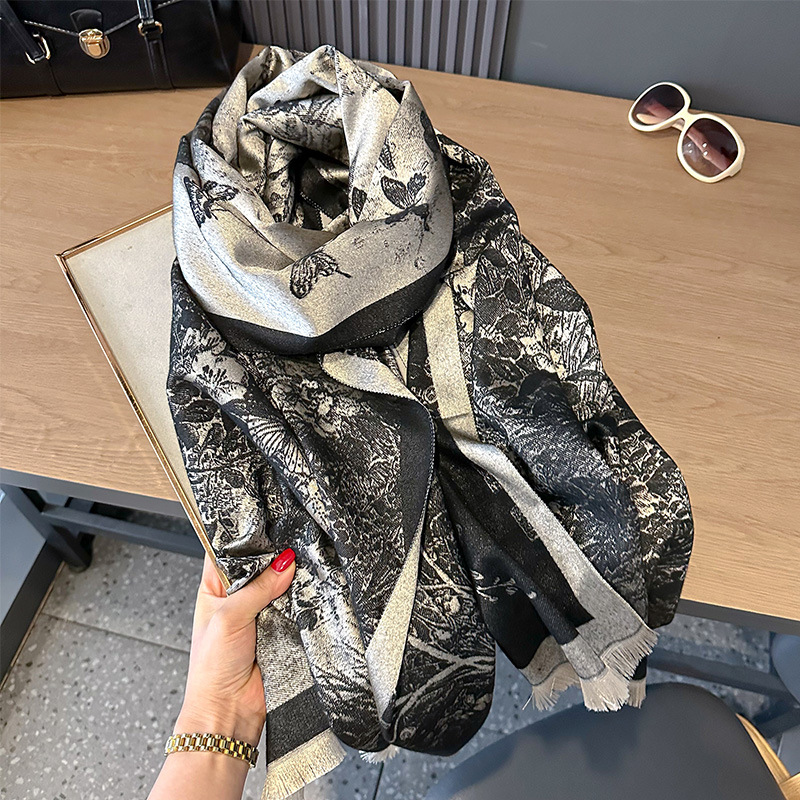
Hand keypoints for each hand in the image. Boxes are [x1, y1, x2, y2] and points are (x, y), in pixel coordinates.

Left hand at [175, 549, 295, 746]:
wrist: (229, 711)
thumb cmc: (212, 669)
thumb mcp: (229, 617)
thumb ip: (257, 588)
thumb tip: (284, 564)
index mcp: (214, 587)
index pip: (228, 551)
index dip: (244, 538)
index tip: (265, 525)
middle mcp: (238, 597)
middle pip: (261, 565)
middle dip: (275, 559)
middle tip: (289, 550)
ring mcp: (261, 612)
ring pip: (281, 585)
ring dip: (290, 582)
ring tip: (298, 574)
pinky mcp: (281, 628)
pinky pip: (296, 608)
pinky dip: (302, 603)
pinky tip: (305, 597)